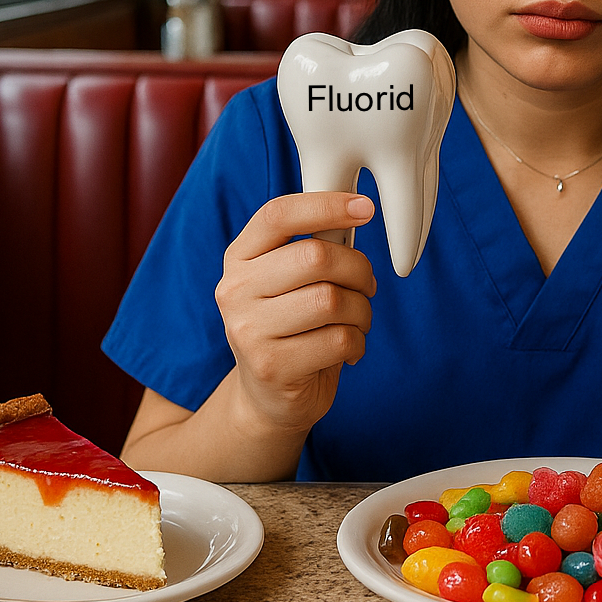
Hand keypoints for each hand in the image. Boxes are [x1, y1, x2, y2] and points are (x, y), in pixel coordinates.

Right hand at [215, 192, 377, 437]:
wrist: (270, 396)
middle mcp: (235, 290)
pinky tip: (348, 349)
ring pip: (332, 299)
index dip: (326, 205)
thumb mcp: (289, 281)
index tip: (366, 207)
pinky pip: (338, 339)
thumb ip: (312, 248)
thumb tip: (357, 210)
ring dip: (361, 310)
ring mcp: (248, 330)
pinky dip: (357, 342)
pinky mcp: (271, 366)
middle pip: (315, 257)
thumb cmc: (293, 327)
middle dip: (358, 269)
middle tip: (366, 286)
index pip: (278, 215)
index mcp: (240, 258)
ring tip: (357, 321)